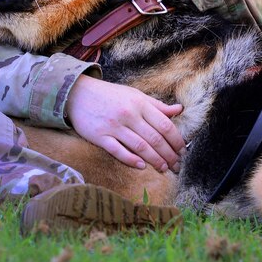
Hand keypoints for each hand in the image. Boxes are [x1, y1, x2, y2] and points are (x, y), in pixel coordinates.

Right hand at [66, 74, 185, 170]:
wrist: (78, 93)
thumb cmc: (111, 95)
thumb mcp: (135, 95)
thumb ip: (157, 105)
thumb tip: (179, 110)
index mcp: (140, 103)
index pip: (165, 124)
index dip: (176, 140)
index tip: (183, 150)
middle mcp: (129, 114)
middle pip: (155, 138)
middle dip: (169, 154)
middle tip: (177, 165)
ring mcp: (114, 126)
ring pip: (140, 146)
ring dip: (154, 160)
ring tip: (164, 168)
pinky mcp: (99, 136)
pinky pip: (118, 151)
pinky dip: (131, 159)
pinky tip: (141, 166)